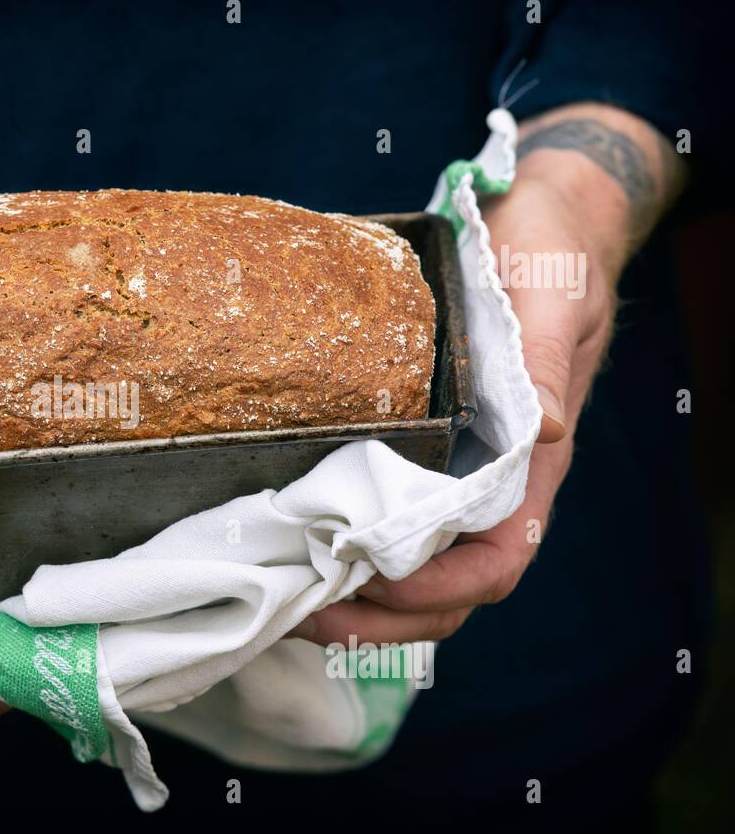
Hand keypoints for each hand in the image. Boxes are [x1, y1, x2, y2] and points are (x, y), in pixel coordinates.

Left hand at [289, 108, 664, 646]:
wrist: (541, 216)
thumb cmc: (550, 253)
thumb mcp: (549, 298)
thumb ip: (544, 365)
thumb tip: (544, 432)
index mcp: (529, 460)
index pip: (497, 559)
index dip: (438, 590)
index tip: (370, 584)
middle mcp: (490, 478)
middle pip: (448, 588)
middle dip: (380, 618)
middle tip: (299, 614)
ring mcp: (453, 467)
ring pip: (415, 567)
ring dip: (356, 597)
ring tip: (285, 596)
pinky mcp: (419, 446)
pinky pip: (389, 519)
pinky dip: (346, 549)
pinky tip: (294, 544)